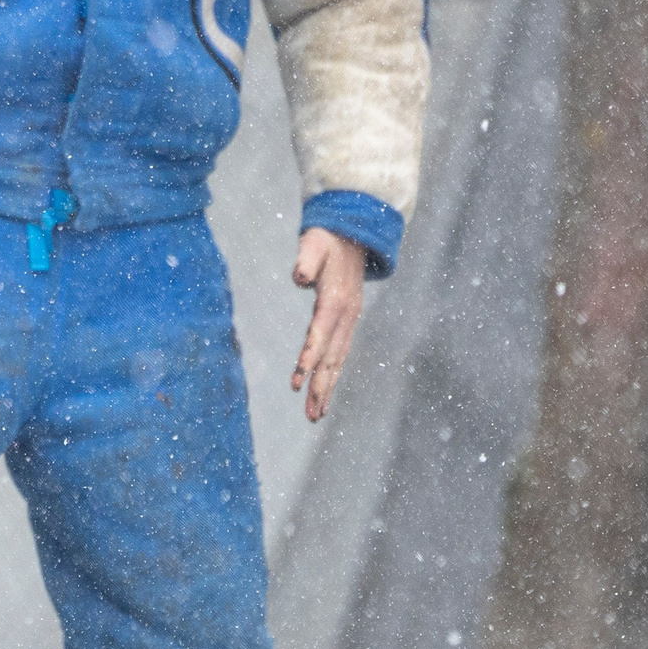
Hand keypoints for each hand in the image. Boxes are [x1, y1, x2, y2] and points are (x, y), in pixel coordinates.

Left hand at [291, 229, 366, 423]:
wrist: (351, 233)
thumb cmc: (325, 240)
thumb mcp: (313, 243)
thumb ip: (306, 260)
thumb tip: (298, 277)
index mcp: (335, 302)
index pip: (319, 337)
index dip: (307, 360)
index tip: (295, 383)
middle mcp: (346, 316)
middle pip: (331, 357)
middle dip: (320, 387)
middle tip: (310, 415)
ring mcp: (349, 320)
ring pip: (338, 360)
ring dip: (326, 387)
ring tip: (316, 414)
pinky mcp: (347, 321)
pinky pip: (340, 353)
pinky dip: (332, 373)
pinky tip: (325, 391)